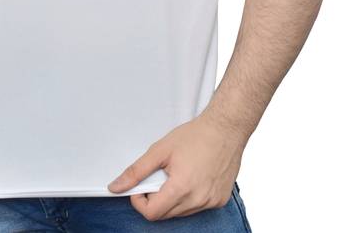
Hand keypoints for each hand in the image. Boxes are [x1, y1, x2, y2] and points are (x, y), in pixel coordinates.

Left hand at [107, 111, 245, 219]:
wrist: (226, 129)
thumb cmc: (197, 135)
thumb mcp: (160, 150)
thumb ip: (136, 171)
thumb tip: (116, 186)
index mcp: (181, 188)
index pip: (152, 213)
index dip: (140, 201)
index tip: (140, 188)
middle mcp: (198, 200)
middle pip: (165, 214)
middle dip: (155, 198)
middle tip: (159, 176)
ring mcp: (211, 202)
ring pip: (181, 213)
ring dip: (172, 198)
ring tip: (178, 173)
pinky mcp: (220, 201)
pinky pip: (197, 207)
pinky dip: (189, 197)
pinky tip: (193, 177)